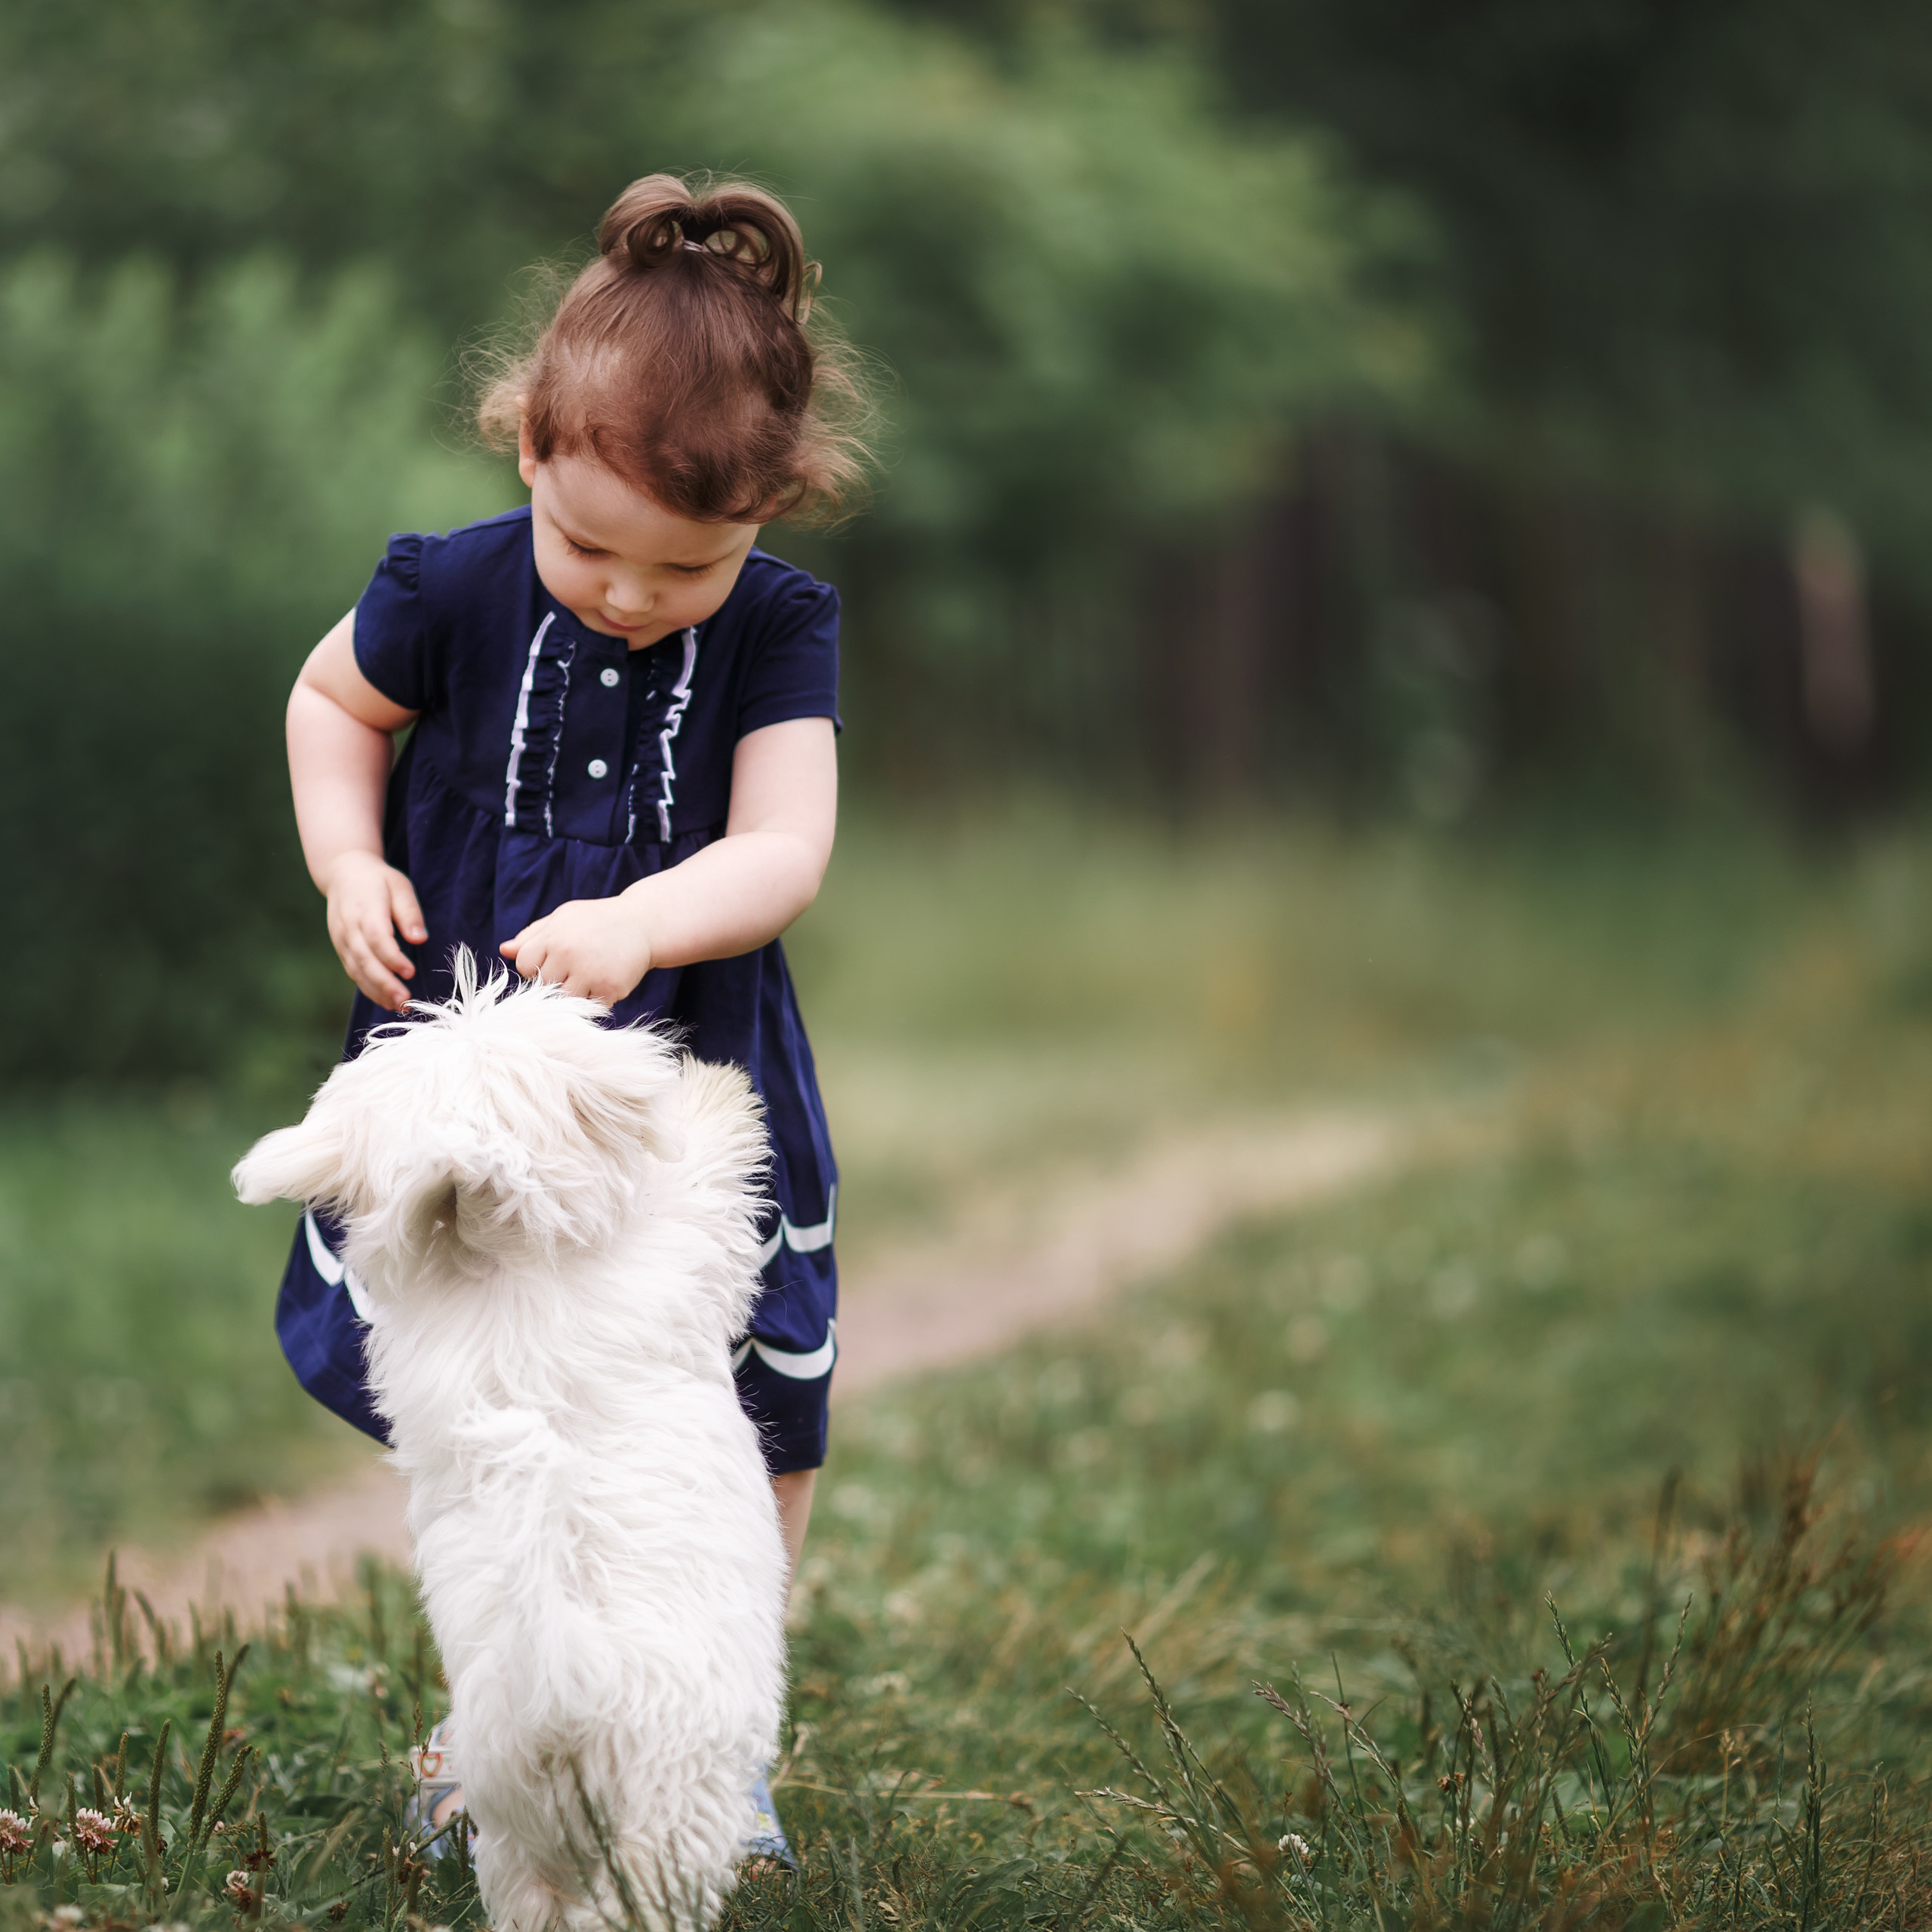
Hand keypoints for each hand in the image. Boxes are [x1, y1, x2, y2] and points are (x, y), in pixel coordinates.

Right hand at [321, 851, 425, 1012]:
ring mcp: (341, 939)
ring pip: (356, 970)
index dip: (392, 957)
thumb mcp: (399, 885)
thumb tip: (420, 938)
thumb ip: (409, 911)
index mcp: (365, 908)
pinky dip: (368, 988)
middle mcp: (349, 927)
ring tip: (399, 1007)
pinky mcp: (341, 948)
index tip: (410, 972)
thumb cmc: (378, 880)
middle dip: (384, 983)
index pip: (376, 937)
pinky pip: (353, 971)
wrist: (343, 874)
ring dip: (377, 991)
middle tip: (405, 1001)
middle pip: (364, 959)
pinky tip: (385, 1000)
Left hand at [500, 894, 653, 1006]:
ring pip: (564, 1001)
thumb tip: (504, 950)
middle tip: (577, 968)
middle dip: (556, 981)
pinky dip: (596, 1000)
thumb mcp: (563, 918)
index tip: (554, 961)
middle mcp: (568, 954)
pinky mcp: (610, 988)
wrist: (643, 923)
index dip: (537, 966)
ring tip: (589, 977)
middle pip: (543, 986)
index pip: (525, 965)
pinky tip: (605, 981)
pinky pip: (591, 1008)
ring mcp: (589, 972)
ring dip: (575, 994)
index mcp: (553, 936)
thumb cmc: (597, 920)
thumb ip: (532, 934)